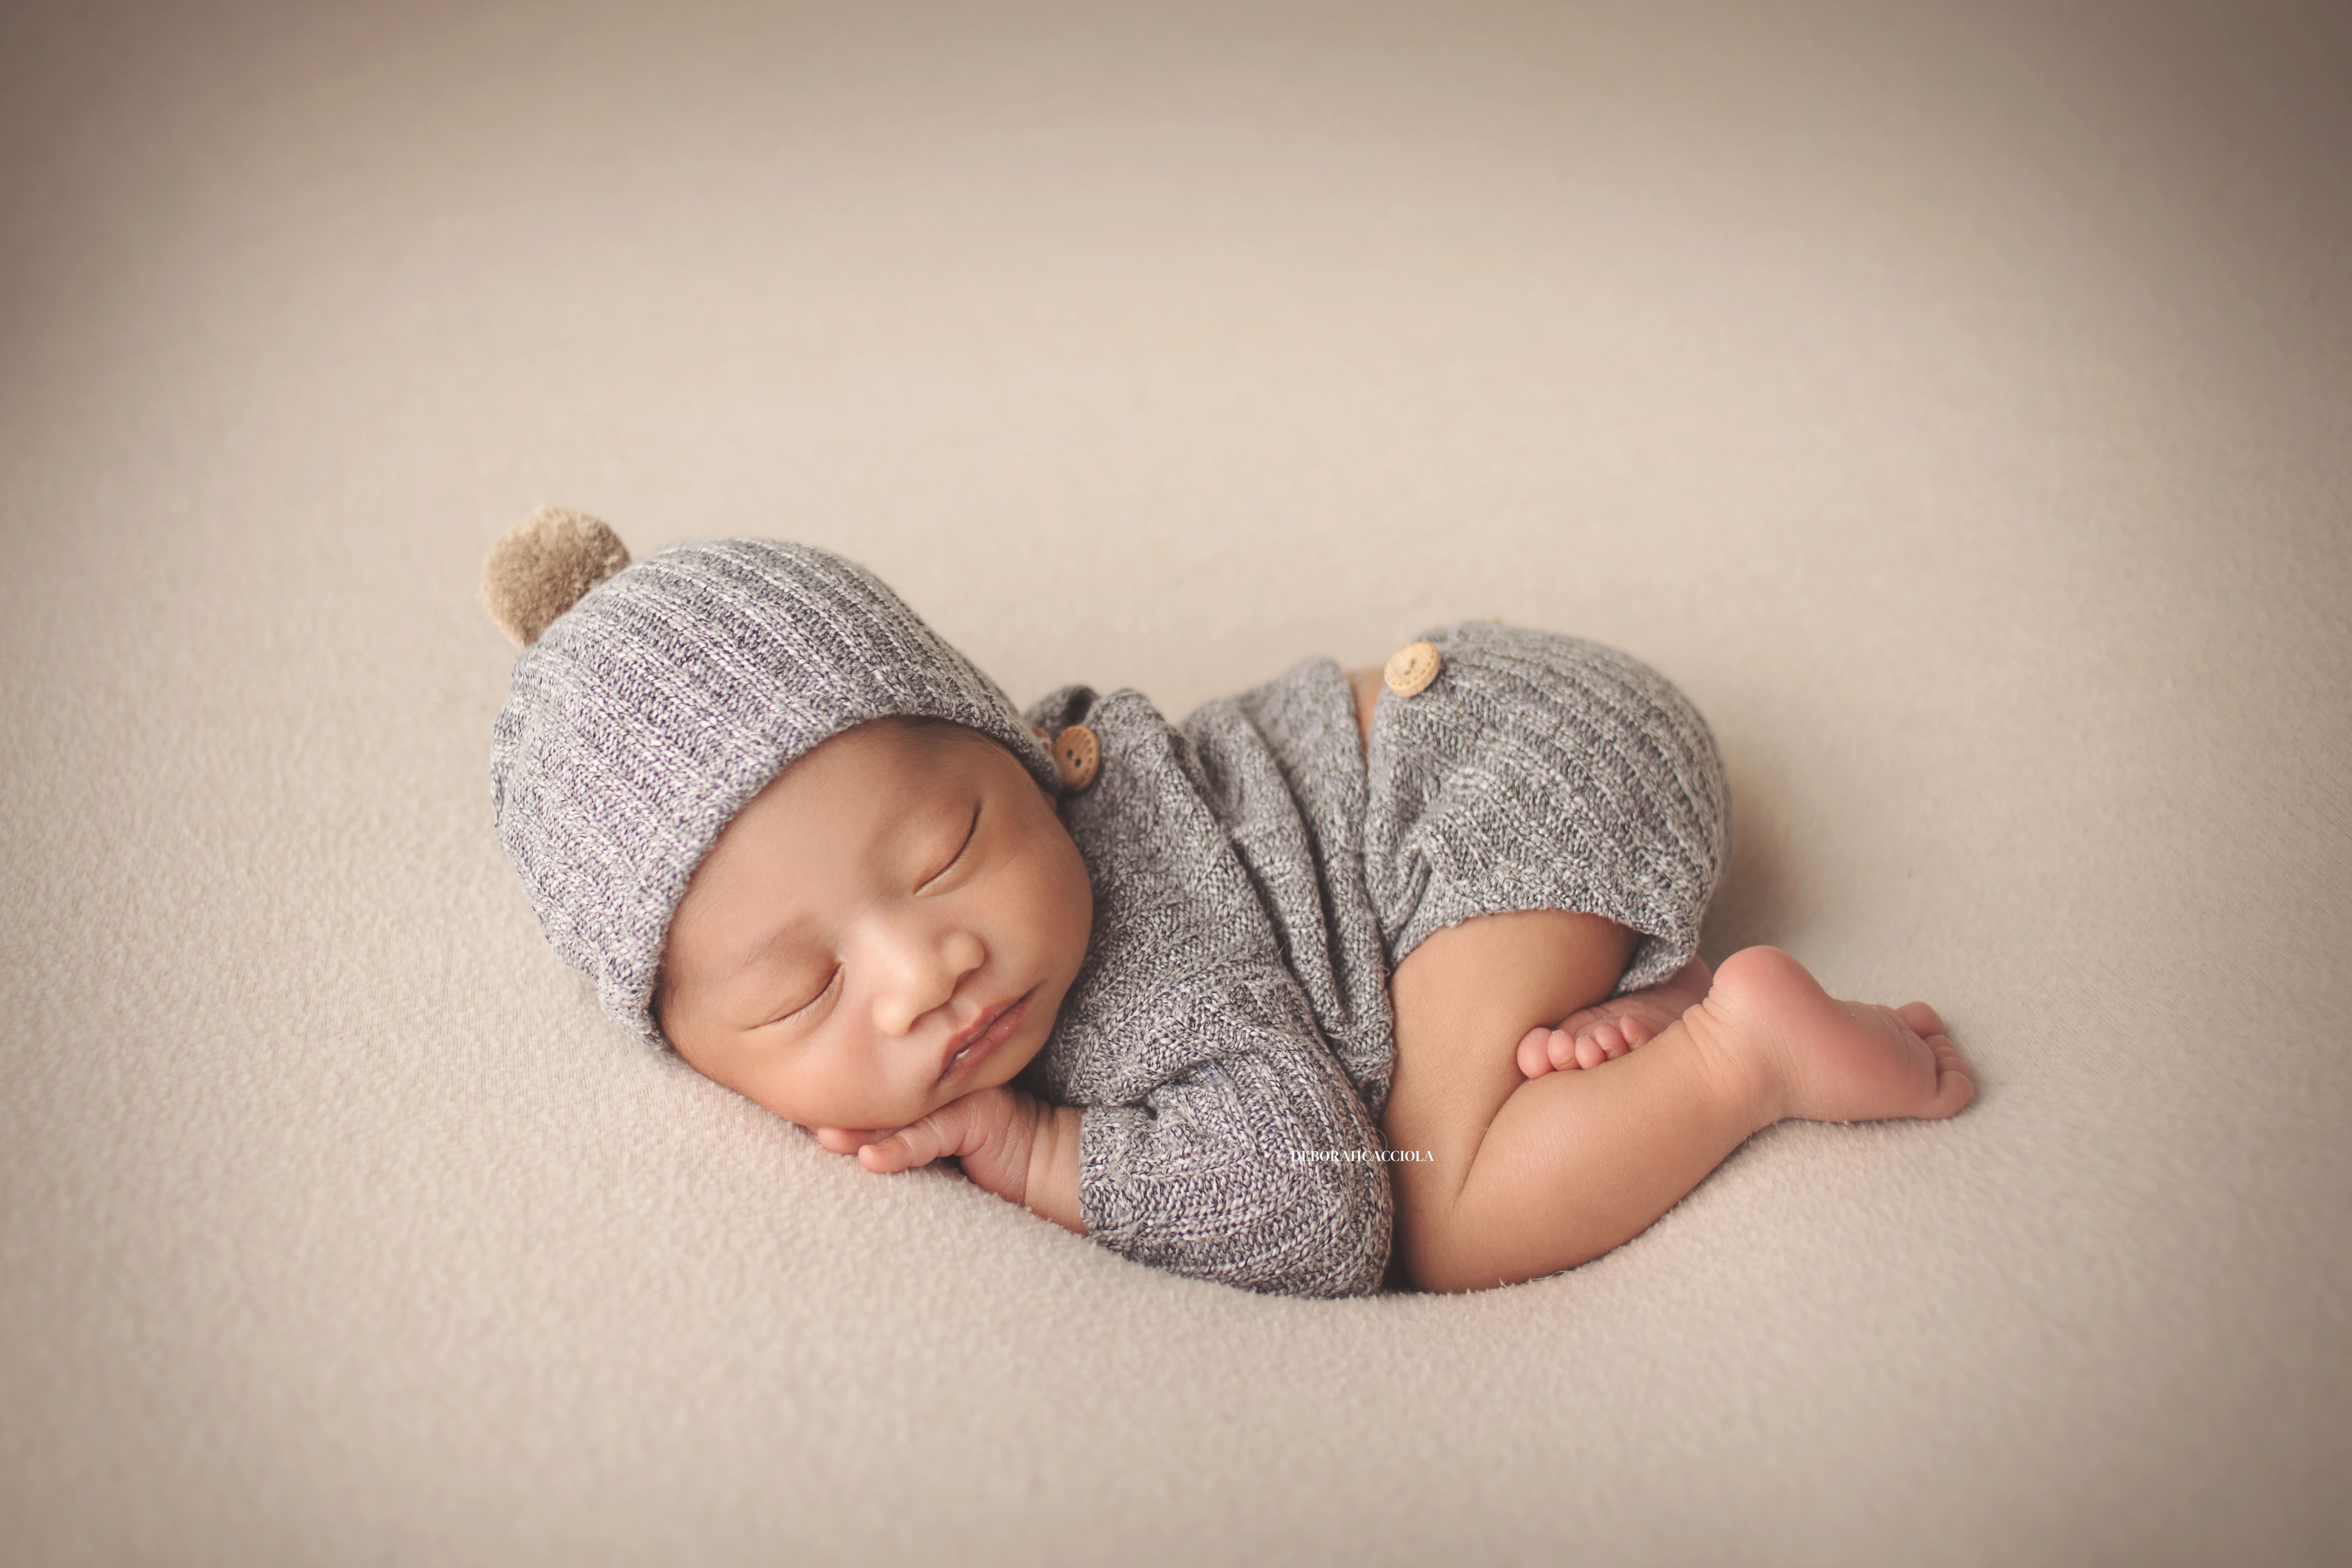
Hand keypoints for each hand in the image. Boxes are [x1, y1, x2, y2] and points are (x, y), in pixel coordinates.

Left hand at [813, 1086, 1081, 1230]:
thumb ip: (900, 1137)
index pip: (874, 1090)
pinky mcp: (976, 1117)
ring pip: (900, 1113)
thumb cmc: (986, 1158)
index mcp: (924, 1087)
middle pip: (880, 1096)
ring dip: (859, 1128)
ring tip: (825, 1138)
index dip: (838, 1097)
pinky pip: (931, 1136)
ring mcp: (957, 1095)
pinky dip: (899, 1150)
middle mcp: (938, 1083)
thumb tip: (838, 1143)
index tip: (796, 1108)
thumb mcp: (935, 1147)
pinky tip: (870, 1159)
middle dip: (839, 1107)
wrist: (1046, 1164)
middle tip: (795, 1116)